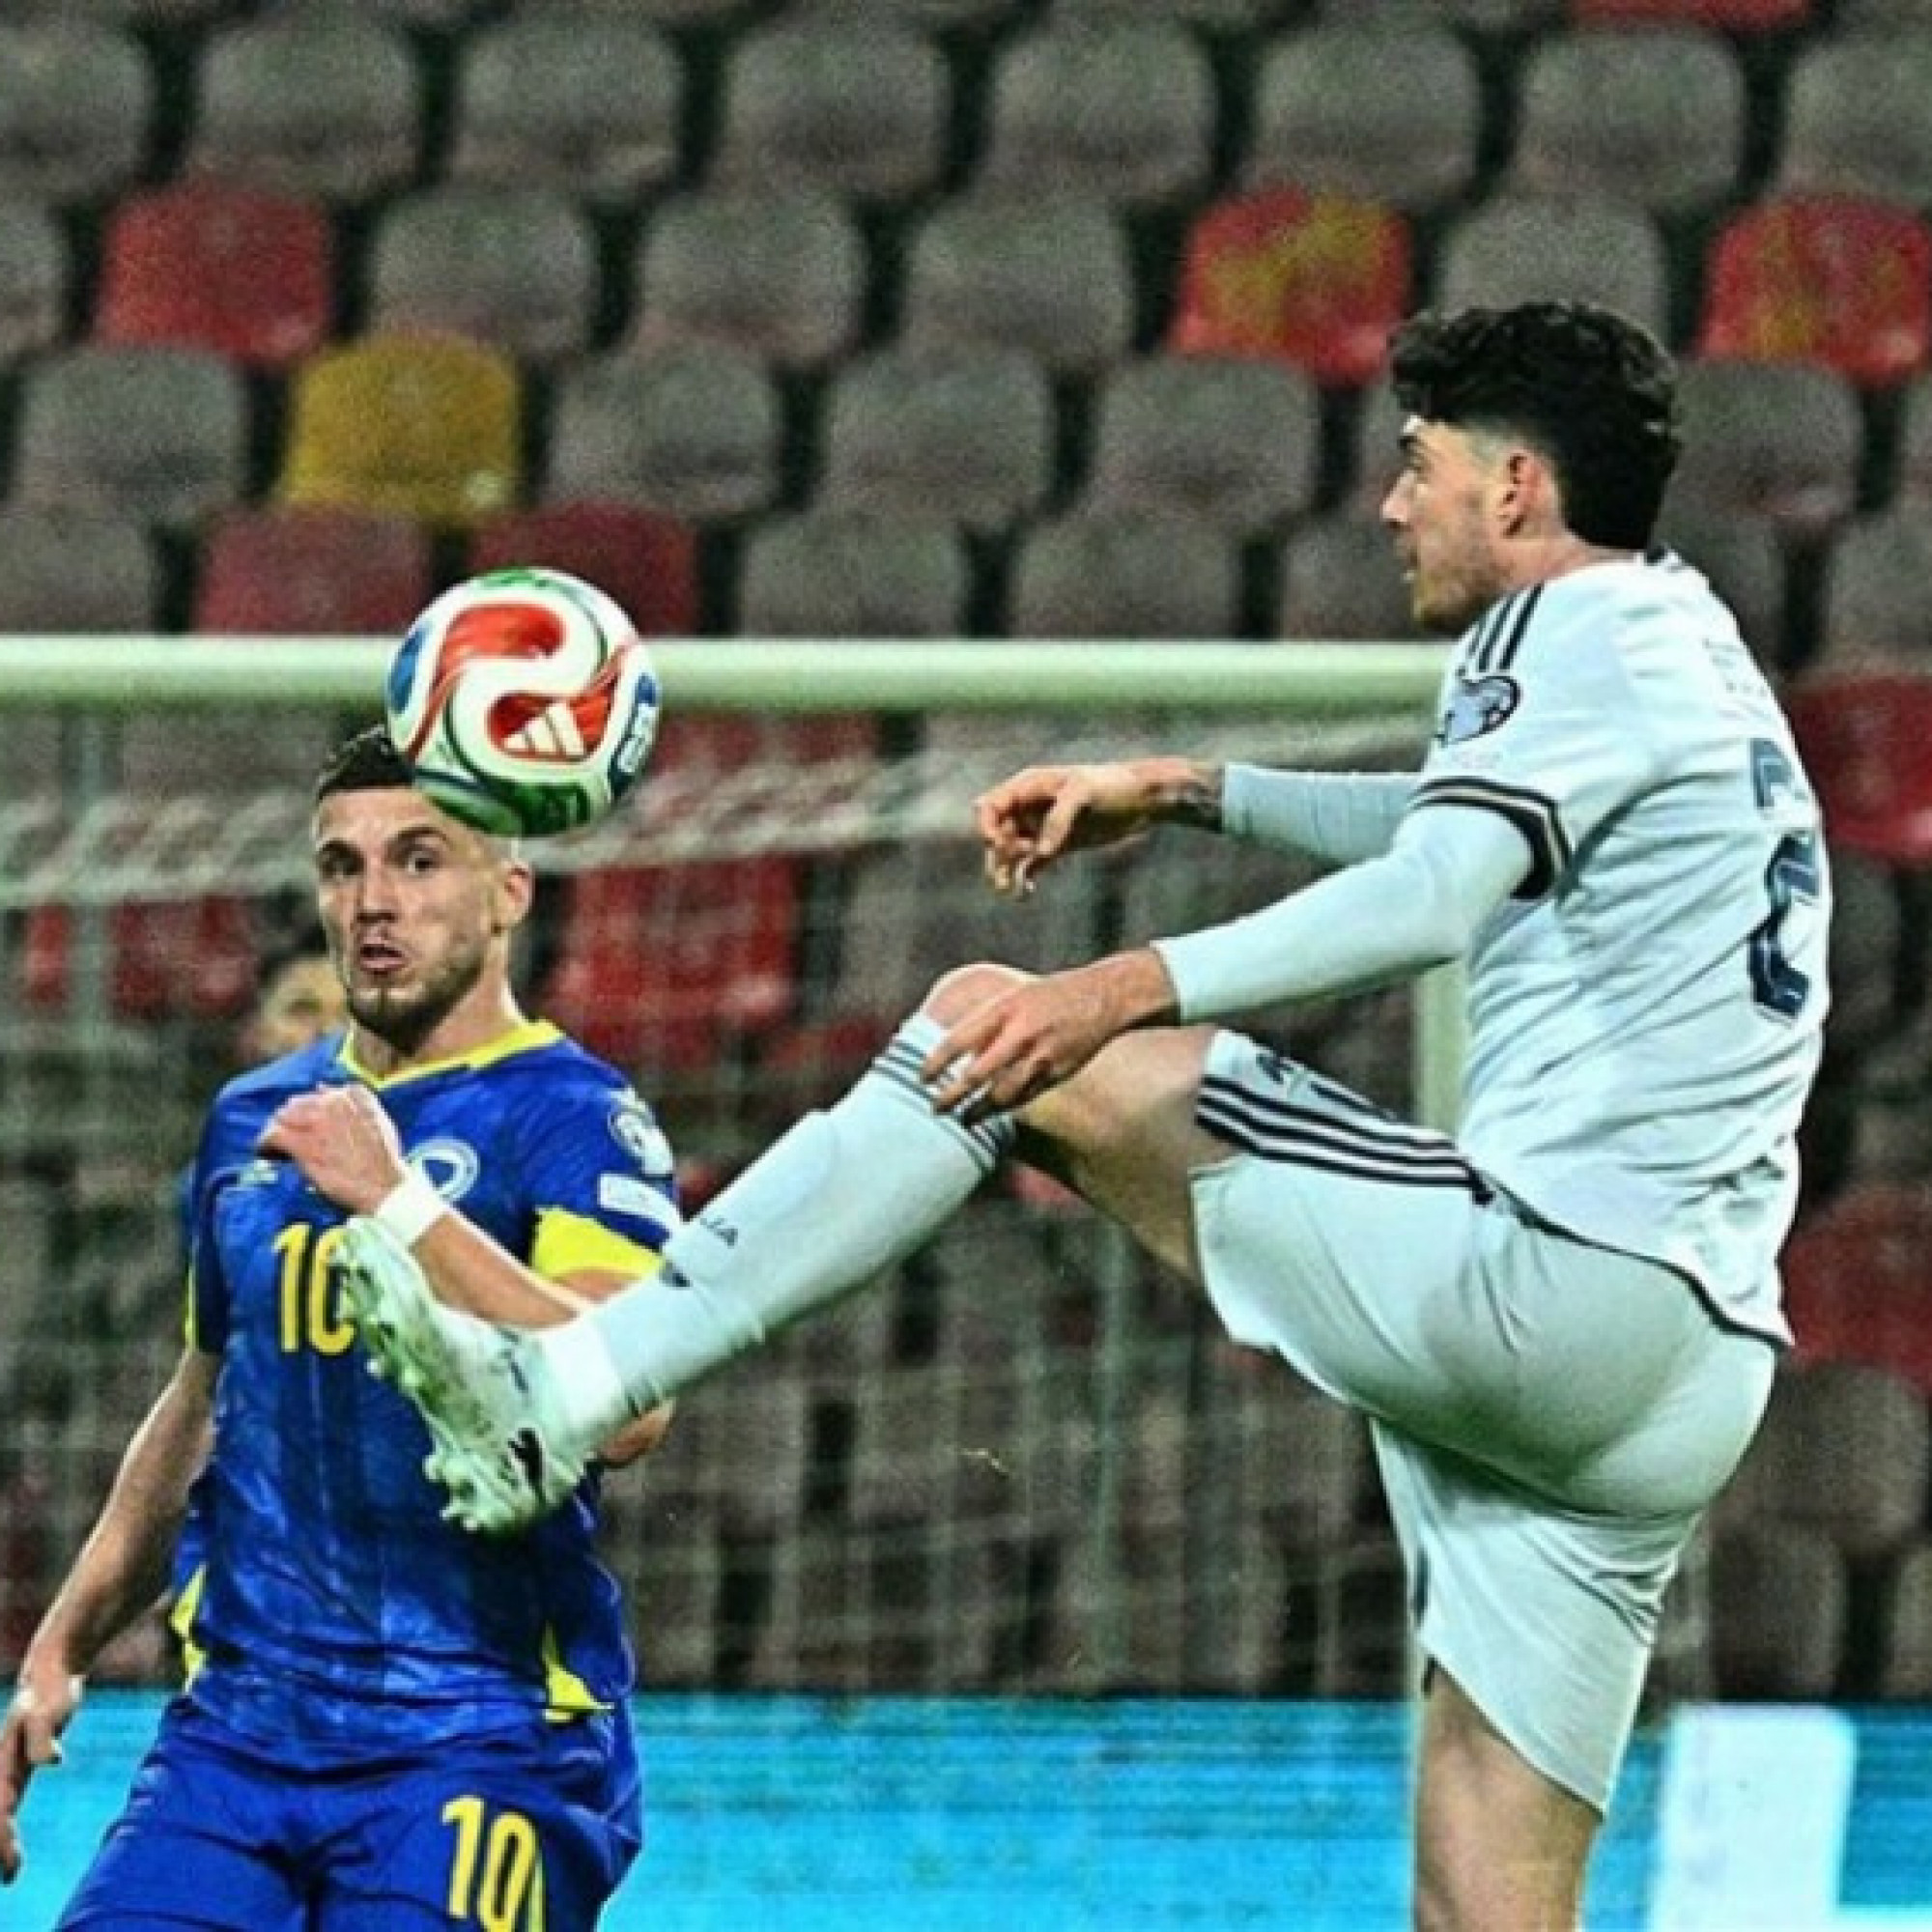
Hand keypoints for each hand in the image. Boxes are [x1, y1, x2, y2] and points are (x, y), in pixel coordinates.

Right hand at [0, 1667, 80, 1884]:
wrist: (52, 1672)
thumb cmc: (52, 1691)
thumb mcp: (49, 1711)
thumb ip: (44, 1736)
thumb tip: (50, 1761)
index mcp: (3, 1763)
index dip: (1, 1836)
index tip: (10, 1861)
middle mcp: (1, 1770)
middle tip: (10, 1878)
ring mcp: (8, 1770)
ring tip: (9, 1875)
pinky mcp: (20, 1768)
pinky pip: (5, 1809)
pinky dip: (4, 1834)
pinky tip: (14, 1854)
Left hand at [258, 1084, 408, 1216]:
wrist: (383, 1186)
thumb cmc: (384, 1161)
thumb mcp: (379, 1122)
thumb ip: (356, 1103)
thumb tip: (322, 1088)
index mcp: (352, 1096)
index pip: (319, 1095)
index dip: (312, 1113)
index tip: (312, 1128)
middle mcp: (331, 1102)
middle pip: (296, 1104)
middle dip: (293, 1121)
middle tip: (295, 1141)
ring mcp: (315, 1122)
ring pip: (280, 1118)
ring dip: (279, 1131)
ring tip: (281, 1149)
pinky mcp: (302, 1144)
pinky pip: (271, 1136)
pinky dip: (266, 1145)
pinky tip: (269, 1155)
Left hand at [921, 952, 1177, 1120]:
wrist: (1103, 998)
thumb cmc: (1049, 996)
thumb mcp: (1012, 998)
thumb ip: (984, 1023)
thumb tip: (951, 1050)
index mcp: (1004, 1010)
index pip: (958, 1041)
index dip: (935, 1064)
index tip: (920, 1079)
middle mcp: (1021, 1035)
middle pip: (977, 1075)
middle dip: (952, 1096)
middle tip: (935, 1108)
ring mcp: (1041, 1058)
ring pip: (1002, 1095)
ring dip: (979, 1111)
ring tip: (963, 1119)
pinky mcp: (1057, 1074)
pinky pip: (1025, 1098)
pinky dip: (1007, 1109)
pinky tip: (993, 1114)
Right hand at [975, 760, 1193, 897]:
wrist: (1143, 799)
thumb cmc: (1112, 785)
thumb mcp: (1084, 793)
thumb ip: (1059, 819)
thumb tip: (1040, 853)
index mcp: (1028, 787)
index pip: (991, 806)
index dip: (986, 826)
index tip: (997, 845)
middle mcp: (1029, 808)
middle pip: (996, 834)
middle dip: (997, 856)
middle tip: (1008, 875)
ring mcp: (1041, 828)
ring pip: (1010, 854)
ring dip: (1005, 873)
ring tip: (1011, 892)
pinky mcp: (1056, 847)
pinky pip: (1030, 867)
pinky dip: (1024, 880)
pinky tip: (1026, 895)